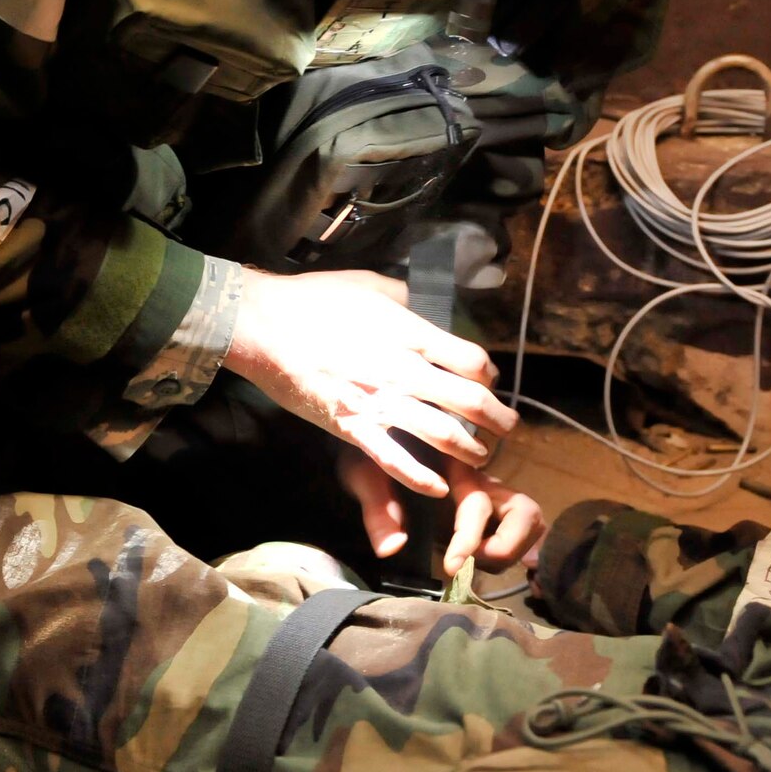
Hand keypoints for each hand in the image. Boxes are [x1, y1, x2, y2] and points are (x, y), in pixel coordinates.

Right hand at [223, 266, 517, 496]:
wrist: (263, 324)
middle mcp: (401, 369)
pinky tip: (438, 486)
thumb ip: (405, 298)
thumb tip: (422, 305)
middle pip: (468, 400)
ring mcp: (377, 401)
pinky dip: (420, 477)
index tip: (489, 382)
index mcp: (409, 332)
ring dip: (469, 449)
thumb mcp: (370, 285)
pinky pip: (394, 458)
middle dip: (496, 419)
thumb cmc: (314, 299)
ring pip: (441, 433)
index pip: (472, 360)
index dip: (488, 375)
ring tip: (480, 456)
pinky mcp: (351, 426)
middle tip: (507, 428)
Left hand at [338, 448, 544, 577]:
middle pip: (526, 512)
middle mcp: (480, 477)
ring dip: (510, 550)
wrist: (366, 436)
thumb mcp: (361, 474)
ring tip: (474, 561)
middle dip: (504, 548)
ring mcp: (489, 491)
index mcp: (454, 464)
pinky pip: (519, 528)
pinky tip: (480, 558)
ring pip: (530, 519)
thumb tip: (392, 549)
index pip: (478, 503)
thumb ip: (377, 509)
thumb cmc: (365, 452)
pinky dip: (511, 549)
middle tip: (470, 564)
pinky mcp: (490, 507)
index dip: (469, 538)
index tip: (450, 565)